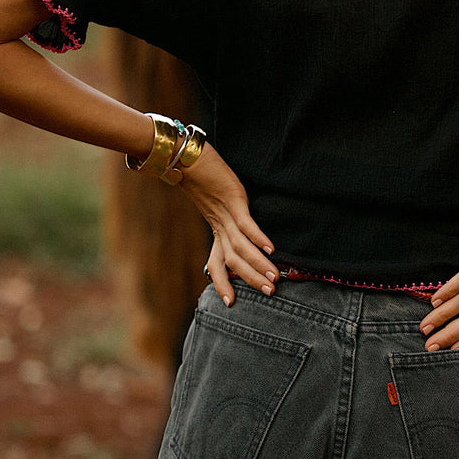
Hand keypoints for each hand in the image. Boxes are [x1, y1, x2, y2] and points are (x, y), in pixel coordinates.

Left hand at [179, 143, 277, 304]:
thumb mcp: (215, 200)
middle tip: (269, 293)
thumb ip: (224, 214)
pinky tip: (271, 249)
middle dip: (250, 279)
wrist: (185, 156)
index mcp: (215, 229)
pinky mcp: (233, 200)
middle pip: (232, 261)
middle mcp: (219, 226)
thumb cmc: (202, 176)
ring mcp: (226, 214)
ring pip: (240, 248)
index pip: (216, 264)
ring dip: (258, 265)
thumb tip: (235, 225)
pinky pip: (246, 225)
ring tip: (274, 278)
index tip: (230, 302)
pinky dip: (258, 239)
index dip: (221, 283)